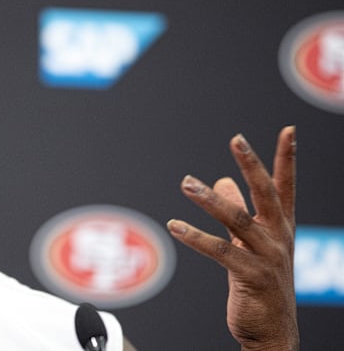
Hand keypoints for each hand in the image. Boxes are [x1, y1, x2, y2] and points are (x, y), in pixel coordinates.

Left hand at [167, 126, 298, 350]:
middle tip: (236, 139)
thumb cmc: (260, 283)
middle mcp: (279, 237)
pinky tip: (175, 225)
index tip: (288, 130)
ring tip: (186, 183)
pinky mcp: (252, 277)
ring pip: (238, 220)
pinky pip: (221, 251)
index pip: (284, 186)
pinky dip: (196, 237)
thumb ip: (239, 210)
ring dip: (210, 199)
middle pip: (265, 194)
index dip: (287, 158)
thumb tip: (223, 180)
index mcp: (281, 226)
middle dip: (251, 164)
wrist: (273, 330)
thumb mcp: (251, 243)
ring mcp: (268, 257)